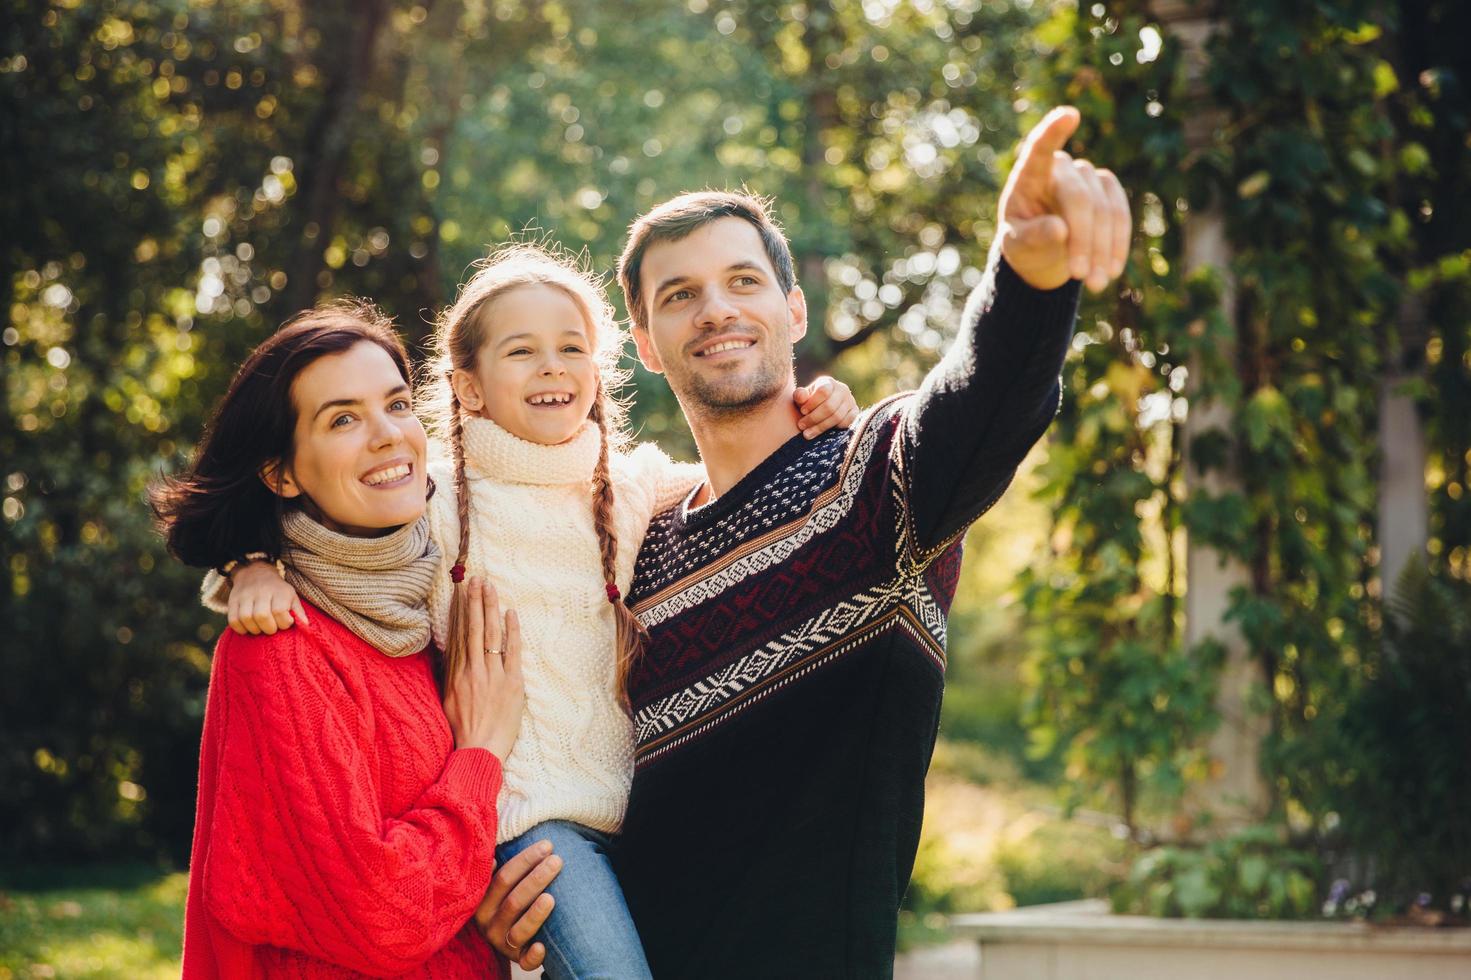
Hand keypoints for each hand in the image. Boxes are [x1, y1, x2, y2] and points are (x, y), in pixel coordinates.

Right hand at [226, 561, 306, 634]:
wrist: (254, 572)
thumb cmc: (277, 590)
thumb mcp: (291, 596)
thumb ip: (298, 612)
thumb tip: (306, 626)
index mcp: (279, 590)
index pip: (279, 611)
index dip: (283, 623)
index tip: (285, 623)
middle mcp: (261, 591)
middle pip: (262, 616)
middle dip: (269, 628)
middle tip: (272, 628)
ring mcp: (245, 596)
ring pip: (246, 618)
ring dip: (255, 629)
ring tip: (260, 628)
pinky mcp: (232, 601)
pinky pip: (233, 620)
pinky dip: (241, 628)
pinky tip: (248, 628)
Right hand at [442, 578, 524, 758]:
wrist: (478, 752)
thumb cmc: (463, 732)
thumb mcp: (448, 702)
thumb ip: (451, 678)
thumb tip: (451, 658)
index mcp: (456, 675)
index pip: (458, 636)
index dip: (459, 612)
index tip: (460, 592)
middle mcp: (472, 670)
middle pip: (472, 629)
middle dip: (474, 601)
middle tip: (475, 578)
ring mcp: (492, 675)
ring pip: (489, 634)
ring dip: (489, 608)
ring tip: (489, 586)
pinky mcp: (511, 683)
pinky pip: (512, 651)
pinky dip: (511, 631)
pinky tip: (510, 613)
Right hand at [473, 839, 561, 969]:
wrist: (508, 933)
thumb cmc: (509, 896)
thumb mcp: (498, 884)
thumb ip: (498, 868)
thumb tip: (494, 856)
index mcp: (483, 903)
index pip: (503, 878)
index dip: (525, 860)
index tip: (548, 845)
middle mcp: (490, 925)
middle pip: (514, 901)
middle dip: (537, 879)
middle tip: (557, 861)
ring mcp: (504, 944)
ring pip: (519, 930)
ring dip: (535, 914)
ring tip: (551, 898)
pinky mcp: (519, 960)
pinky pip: (525, 962)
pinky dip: (533, 956)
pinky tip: (543, 946)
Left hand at [794, 376, 860, 438]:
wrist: (822, 410)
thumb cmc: (809, 404)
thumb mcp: (802, 399)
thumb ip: (799, 396)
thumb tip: (801, 396)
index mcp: (828, 382)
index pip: (823, 391)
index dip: (812, 403)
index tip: (802, 411)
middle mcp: (842, 389)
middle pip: (830, 406)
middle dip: (814, 418)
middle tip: (802, 426)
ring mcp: (851, 401)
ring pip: (837, 417)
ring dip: (821, 427)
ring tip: (807, 434)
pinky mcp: (855, 413)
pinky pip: (847, 423)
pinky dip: (834, 429)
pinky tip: (824, 433)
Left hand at [998, 105, 1130, 293]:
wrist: (1041, 254)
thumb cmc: (1023, 244)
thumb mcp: (1018, 247)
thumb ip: (1033, 237)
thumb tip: (1060, 230)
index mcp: (1029, 176)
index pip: (1040, 150)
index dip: (1053, 132)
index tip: (1068, 115)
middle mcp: (1061, 170)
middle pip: (1079, 198)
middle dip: (1083, 240)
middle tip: (1081, 277)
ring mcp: (1087, 177)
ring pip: (1105, 209)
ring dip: (1102, 249)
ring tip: (1095, 284)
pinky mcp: (1108, 190)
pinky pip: (1120, 215)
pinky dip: (1117, 244)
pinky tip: (1111, 269)